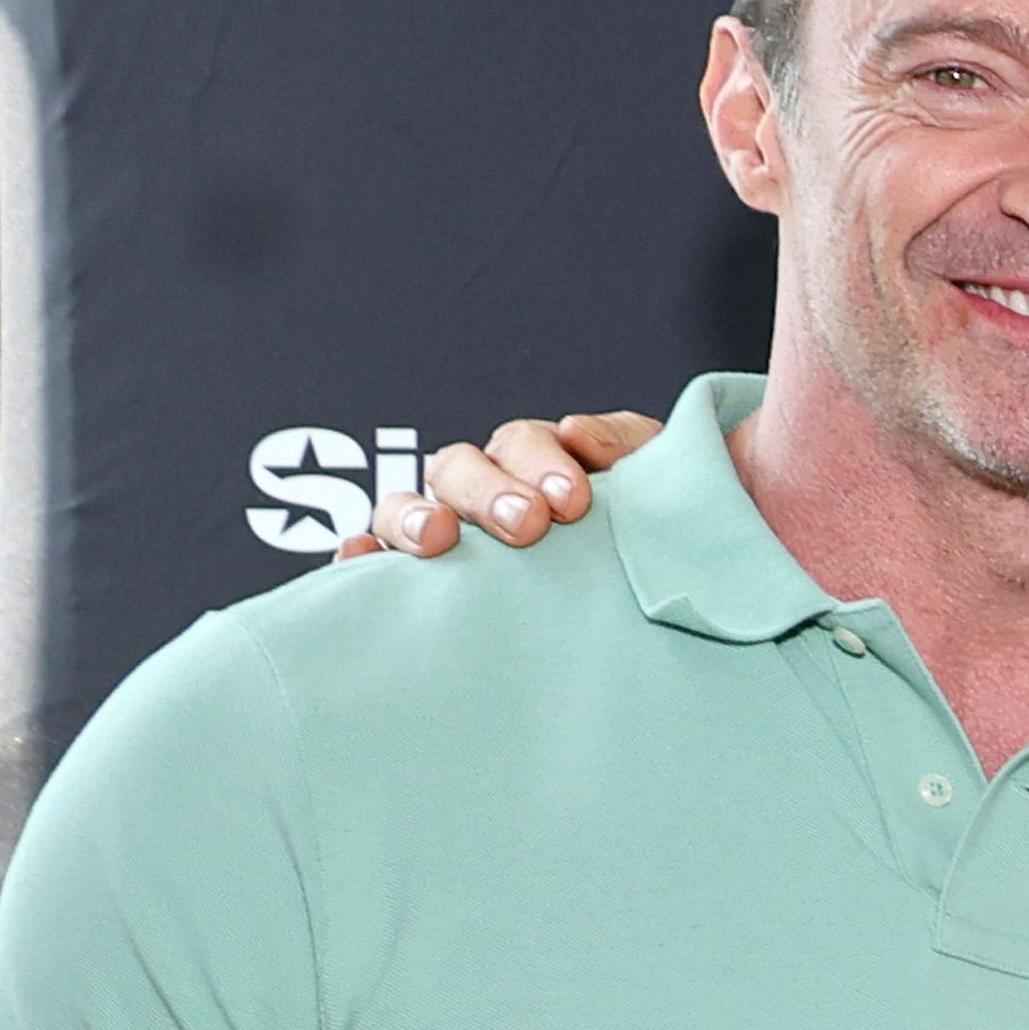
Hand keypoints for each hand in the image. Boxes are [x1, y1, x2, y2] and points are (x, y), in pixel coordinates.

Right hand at [338, 411, 661, 557]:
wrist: (666, 596)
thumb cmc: (651, 535)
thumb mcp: (654, 485)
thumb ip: (624, 449)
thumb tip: (578, 434)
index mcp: (537, 462)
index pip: (523, 444)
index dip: (541, 462)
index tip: (573, 499)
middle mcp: (484, 492)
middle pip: (460, 469)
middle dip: (489, 493)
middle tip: (528, 525)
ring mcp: (446, 537)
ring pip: (407, 508)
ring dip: (417, 516)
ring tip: (439, 537)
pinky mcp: (424, 586)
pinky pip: (376, 564)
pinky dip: (363, 555)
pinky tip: (362, 556)